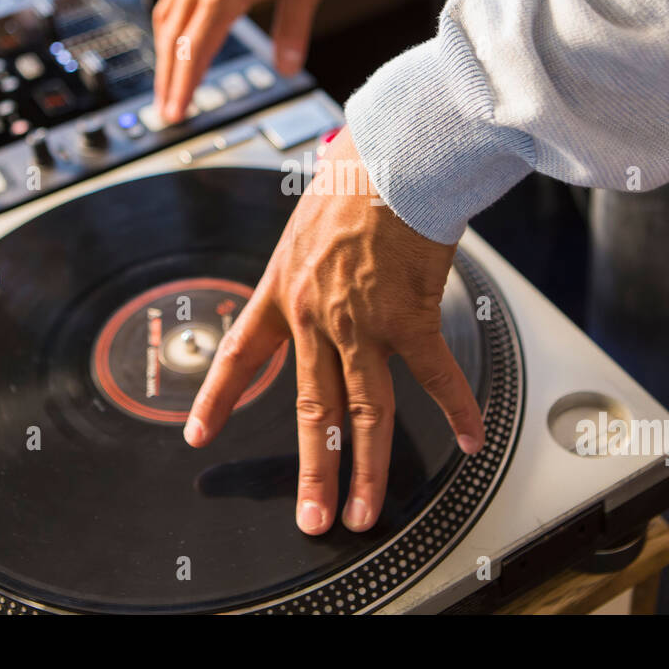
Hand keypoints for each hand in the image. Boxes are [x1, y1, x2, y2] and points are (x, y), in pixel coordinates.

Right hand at [152, 0, 345, 122]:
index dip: (184, 84)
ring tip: (168, 84)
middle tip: (166, 111)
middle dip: (167, 79)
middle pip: (171, 39)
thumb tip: (288, 67)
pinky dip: (168, 25)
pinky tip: (176, 37)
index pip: (194, 49)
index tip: (178, 111)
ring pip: (165, 17)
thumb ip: (294, 28)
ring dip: (164, 54)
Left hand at [183, 129, 484, 534]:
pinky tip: (469, 439)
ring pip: (363, 413)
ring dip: (366, 471)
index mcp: (283, 290)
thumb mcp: (309, 222)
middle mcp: (315, 315)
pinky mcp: (409, 316)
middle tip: (311, 518)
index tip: (198, 434)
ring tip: (365, 512)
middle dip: (312, 471)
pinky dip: (457, 410)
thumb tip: (322, 272)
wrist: (393, 151)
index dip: (219, 398)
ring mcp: (361, 322)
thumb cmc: (357, 173)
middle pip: (311, 409)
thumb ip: (312, 263)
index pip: (242, 355)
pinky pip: (434, 376)